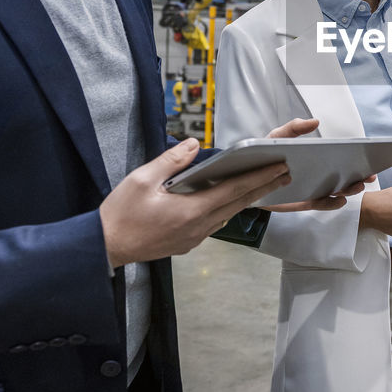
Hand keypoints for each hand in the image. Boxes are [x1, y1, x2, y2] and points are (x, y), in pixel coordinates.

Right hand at [100, 138, 291, 267]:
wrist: (105, 247)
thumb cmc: (121, 214)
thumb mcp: (142, 179)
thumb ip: (171, 161)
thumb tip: (193, 144)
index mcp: (191, 210)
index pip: (235, 190)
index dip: (260, 177)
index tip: (279, 167)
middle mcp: (199, 226)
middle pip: (239, 203)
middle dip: (264, 187)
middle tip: (285, 174)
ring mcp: (194, 238)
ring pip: (228, 214)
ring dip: (246, 199)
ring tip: (263, 185)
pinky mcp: (187, 243)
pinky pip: (214, 224)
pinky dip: (227, 209)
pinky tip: (228, 201)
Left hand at [257, 117, 372, 211]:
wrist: (243, 175)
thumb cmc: (263, 153)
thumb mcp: (278, 136)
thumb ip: (295, 127)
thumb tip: (315, 121)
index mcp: (315, 158)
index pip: (340, 159)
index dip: (356, 159)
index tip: (370, 157)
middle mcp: (317, 175)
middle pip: (343, 178)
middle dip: (359, 177)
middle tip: (369, 175)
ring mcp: (311, 189)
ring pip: (335, 192)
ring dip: (349, 190)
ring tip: (356, 185)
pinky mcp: (301, 202)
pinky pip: (319, 204)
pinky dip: (331, 203)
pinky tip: (339, 199)